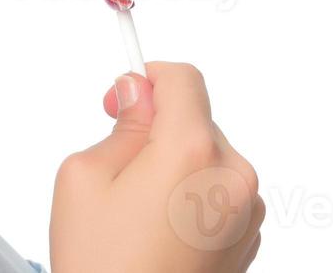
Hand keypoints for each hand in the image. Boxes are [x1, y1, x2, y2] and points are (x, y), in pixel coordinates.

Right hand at [50, 62, 262, 272]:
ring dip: (177, 166)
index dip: (148, 79)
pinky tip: (160, 231)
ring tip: (139, 213)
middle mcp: (232, 177)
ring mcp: (246, 211)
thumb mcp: (84, 177)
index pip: (184, 79)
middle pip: (196, 121)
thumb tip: (137, 94)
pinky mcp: (248, 237)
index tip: (124, 96)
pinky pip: (219, 193)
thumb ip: (120, 124)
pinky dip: (193, 198)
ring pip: (208, 158)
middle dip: (158, 131)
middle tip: (120, 167)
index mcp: (192, 152)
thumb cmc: (103, 266)